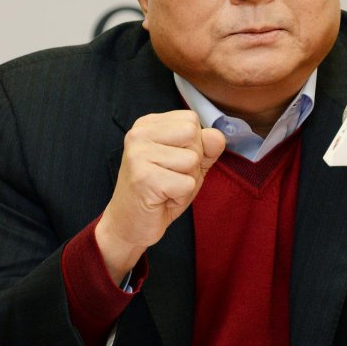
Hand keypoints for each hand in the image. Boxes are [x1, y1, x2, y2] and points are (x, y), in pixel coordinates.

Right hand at [96, 110, 225, 282]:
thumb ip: (206, 147)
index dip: (194, 145)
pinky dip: (180, 196)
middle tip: (170, 178)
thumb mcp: (189, 165)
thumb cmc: (160, 192)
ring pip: (192, 160)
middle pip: (193, 136)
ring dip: (186, 182)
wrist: (130, 225)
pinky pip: (187, 183)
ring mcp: (138, 154)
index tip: (172, 162)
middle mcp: (139, 134)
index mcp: (147, 124)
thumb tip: (217, 136)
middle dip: (192, 163)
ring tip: (166, 189)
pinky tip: (161, 199)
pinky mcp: (143, 178)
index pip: (191, 120)